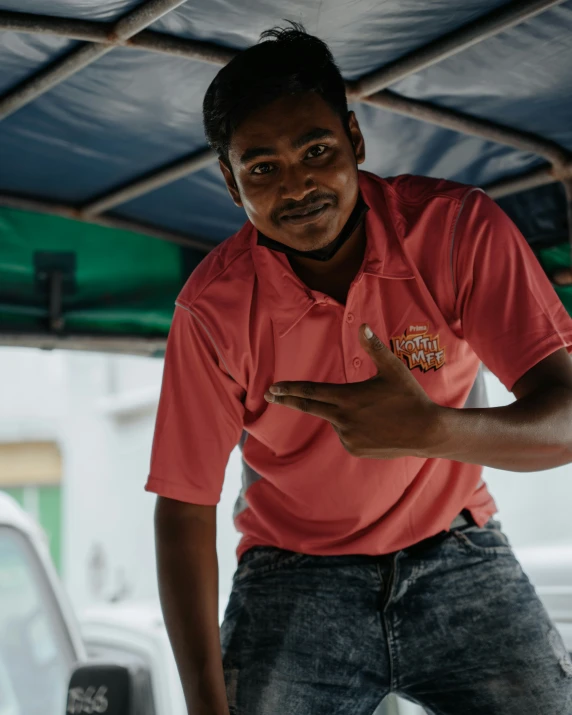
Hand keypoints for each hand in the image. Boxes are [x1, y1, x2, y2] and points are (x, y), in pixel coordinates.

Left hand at [264, 324, 442, 458]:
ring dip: (343, 413)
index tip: (273, 388)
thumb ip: (374, 347)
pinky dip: (352, 427)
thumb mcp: (393, 369)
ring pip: (335, 420)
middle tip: (270, 395)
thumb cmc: (410, 397)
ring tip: (373, 412)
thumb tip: (362, 325)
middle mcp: (343, 420)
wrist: (426, 432)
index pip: (311, 392)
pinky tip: (374, 426)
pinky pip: (346, 434)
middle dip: (288, 399)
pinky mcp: (355, 449)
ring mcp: (348, 437)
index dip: (290, 389)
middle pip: (310, 407)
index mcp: (348, 398)